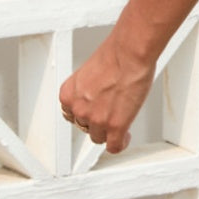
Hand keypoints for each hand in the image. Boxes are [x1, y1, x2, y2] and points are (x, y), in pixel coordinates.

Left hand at [58, 30, 155, 154]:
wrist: (130, 53)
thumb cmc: (116, 54)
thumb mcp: (91, 71)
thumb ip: (89, 88)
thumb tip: (98, 94)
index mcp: (69, 94)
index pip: (71, 114)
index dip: (85, 114)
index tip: (93, 114)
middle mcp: (79, 108)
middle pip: (85, 127)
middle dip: (98, 121)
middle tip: (110, 114)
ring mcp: (97, 119)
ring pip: (99, 137)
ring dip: (109, 131)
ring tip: (120, 123)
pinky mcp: (115, 126)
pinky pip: (114, 146)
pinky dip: (120, 144)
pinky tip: (125, 137)